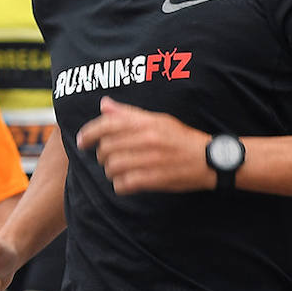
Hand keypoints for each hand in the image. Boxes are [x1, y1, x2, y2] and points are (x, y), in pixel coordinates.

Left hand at [75, 97, 214, 194]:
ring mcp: (150, 160)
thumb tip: (104, 105)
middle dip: (101, 155)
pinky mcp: (154, 179)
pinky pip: (123, 185)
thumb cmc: (182, 139)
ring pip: (112, 167)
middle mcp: (147, 139)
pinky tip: (126, 182)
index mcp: (146, 123)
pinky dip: (120, 185)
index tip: (82, 142)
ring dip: (110, 172)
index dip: (88, 134)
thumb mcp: (158, 120)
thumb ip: (130, 113)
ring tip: (117, 171)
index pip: (106, 125)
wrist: (209, 159)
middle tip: (106, 158)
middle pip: (106, 148)